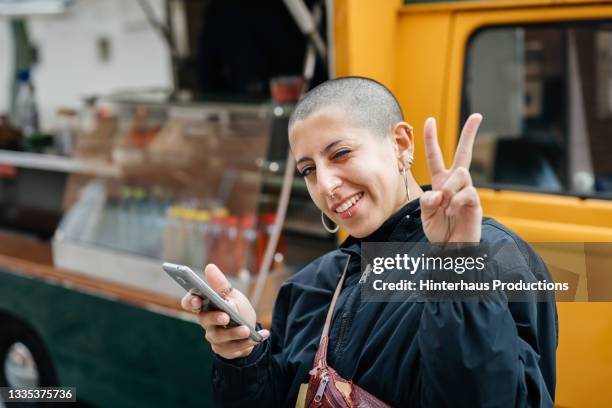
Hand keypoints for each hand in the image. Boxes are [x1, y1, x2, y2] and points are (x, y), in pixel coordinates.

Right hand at [180, 264, 269, 358]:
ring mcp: (214, 337)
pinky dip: (249, 342)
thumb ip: (220, 285)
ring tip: (247, 330)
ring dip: (234, 333)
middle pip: (205, 320)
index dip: (190, 301)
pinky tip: (261, 336)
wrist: (249, 331)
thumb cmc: (236, 309)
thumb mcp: (232, 295)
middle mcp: (206, 322)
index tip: (197, 300)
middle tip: (226, 316)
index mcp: (205, 305)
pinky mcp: (224, 350)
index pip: (190, 302)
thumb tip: (210, 267)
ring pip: (220, 337)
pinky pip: (234, 348)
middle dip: (215, 318)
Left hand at [419, 114, 482, 245]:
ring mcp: (466, 191)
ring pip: (460, 173)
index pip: (435, 157)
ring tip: (444, 206)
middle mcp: (454, 183)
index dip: (431, 139)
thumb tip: (439, 193)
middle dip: (469, 133)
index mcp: (439, 182)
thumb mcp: (425, 214)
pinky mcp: (475, 203)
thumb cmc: (438, 231)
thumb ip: (427, 202)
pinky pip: (467, 192)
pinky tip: (451, 211)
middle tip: (477, 115)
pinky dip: (456, 201)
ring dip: (449, 188)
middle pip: (463, 153)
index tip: (429, 120)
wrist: (451, 249)